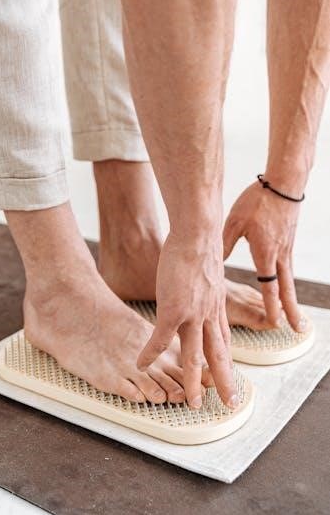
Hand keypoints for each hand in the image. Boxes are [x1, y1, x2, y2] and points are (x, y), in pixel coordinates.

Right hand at [137, 233, 237, 409]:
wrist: (198, 234)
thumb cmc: (200, 246)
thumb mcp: (207, 273)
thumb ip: (204, 286)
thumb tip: (202, 286)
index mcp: (215, 307)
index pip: (223, 340)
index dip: (226, 360)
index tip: (230, 375)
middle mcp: (208, 315)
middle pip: (218, 354)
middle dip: (223, 381)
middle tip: (228, 402)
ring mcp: (192, 314)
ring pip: (195, 356)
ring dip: (193, 381)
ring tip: (190, 403)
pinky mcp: (173, 309)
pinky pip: (161, 339)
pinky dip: (151, 354)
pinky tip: (141, 365)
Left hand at [223, 181, 305, 331]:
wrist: (283, 184)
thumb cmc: (257, 201)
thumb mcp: (234, 221)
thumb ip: (224, 243)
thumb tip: (214, 264)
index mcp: (265, 252)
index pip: (269, 285)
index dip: (271, 305)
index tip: (275, 323)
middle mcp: (279, 254)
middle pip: (286, 289)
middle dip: (292, 311)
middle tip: (299, 330)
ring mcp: (286, 249)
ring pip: (289, 281)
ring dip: (293, 300)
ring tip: (298, 318)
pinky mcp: (288, 242)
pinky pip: (288, 269)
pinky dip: (289, 284)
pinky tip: (287, 291)